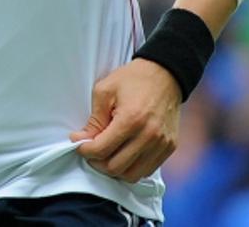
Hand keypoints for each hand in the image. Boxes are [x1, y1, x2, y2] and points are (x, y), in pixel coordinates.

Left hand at [71, 58, 180, 182]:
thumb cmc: (133, 79)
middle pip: (115, 167)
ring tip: (106, 154)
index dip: (84, 150)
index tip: (78, 143)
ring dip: (114, 169)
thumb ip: (94, 120)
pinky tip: (123, 154)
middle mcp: (149, 135)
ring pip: (132, 175)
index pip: (101, 149)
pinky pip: (147, 170)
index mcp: (131, 119)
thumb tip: (82, 139)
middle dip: (97, 162)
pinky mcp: (169, 147)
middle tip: (90, 151)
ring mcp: (162, 143)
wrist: (165, 73)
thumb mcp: (105, 91)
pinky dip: (132, 167)